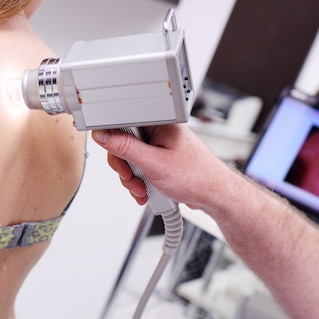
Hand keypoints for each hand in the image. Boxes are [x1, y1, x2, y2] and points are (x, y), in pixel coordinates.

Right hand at [91, 124, 233, 210]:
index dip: (115, 141)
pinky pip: (140, 168)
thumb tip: (104, 135)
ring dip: (132, 178)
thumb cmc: (196, 177)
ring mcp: (160, 148)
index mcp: (159, 124)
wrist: (214, 195)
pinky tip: (147, 191)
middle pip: (124, 144)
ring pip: (131, 160)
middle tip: (132, 178)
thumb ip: (126, 148)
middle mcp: (159, 133)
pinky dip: (140, 182)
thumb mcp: (154, 163)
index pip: (124, 123)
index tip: (116, 155)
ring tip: (143, 189)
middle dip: (125, 167)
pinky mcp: (161, 161)